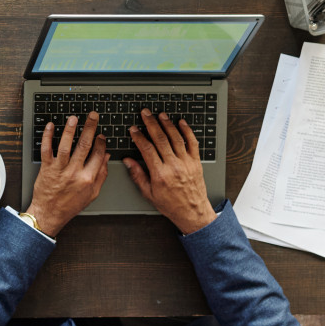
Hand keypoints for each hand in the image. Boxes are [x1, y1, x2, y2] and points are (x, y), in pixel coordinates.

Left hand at [24, 111, 109, 235]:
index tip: (101, 134)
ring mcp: (59, 170)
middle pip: (84, 146)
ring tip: (74, 118)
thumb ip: (101, 175)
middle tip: (92, 116)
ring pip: (65, 146)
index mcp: (88, 178)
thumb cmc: (70, 205)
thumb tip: (107, 158)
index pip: (98, 155)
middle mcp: (74, 172)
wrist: (50, 213)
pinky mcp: (46, 168)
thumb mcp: (92, 193)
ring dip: (69, 130)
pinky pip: (46, 150)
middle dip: (89, 129)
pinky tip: (50, 126)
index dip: (101, 142)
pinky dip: (47, 137)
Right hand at [124, 109, 217, 234]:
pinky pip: (192, 143)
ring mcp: (186, 162)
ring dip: (167, 124)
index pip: (147, 149)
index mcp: (160, 174)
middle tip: (145, 113)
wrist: (193, 212)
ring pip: (176, 138)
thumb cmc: (171, 204)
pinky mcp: (196, 162)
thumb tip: (128, 161)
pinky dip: (187, 131)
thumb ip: (138, 175)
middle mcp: (174, 166)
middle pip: (161, 139)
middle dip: (151, 124)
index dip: (139, 136)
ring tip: (160, 115)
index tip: (133, 129)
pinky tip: (181, 123)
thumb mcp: (149, 193)